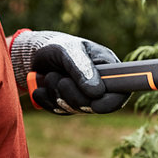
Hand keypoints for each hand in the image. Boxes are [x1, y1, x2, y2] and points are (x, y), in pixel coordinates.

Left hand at [10, 30, 129, 114]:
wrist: (37, 51)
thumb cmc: (58, 45)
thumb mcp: (69, 50)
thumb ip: (83, 69)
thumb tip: (97, 92)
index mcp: (110, 69)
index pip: (120, 94)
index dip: (109, 103)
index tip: (94, 104)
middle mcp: (101, 85)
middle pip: (95, 106)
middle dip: (73, 95)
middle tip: (60, 79)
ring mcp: (86, 96)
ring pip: (76, 109)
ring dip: (57, 94)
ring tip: (50, 76)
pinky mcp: (71, 104)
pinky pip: (61, 111)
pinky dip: (48, 101)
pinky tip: (42, 88)